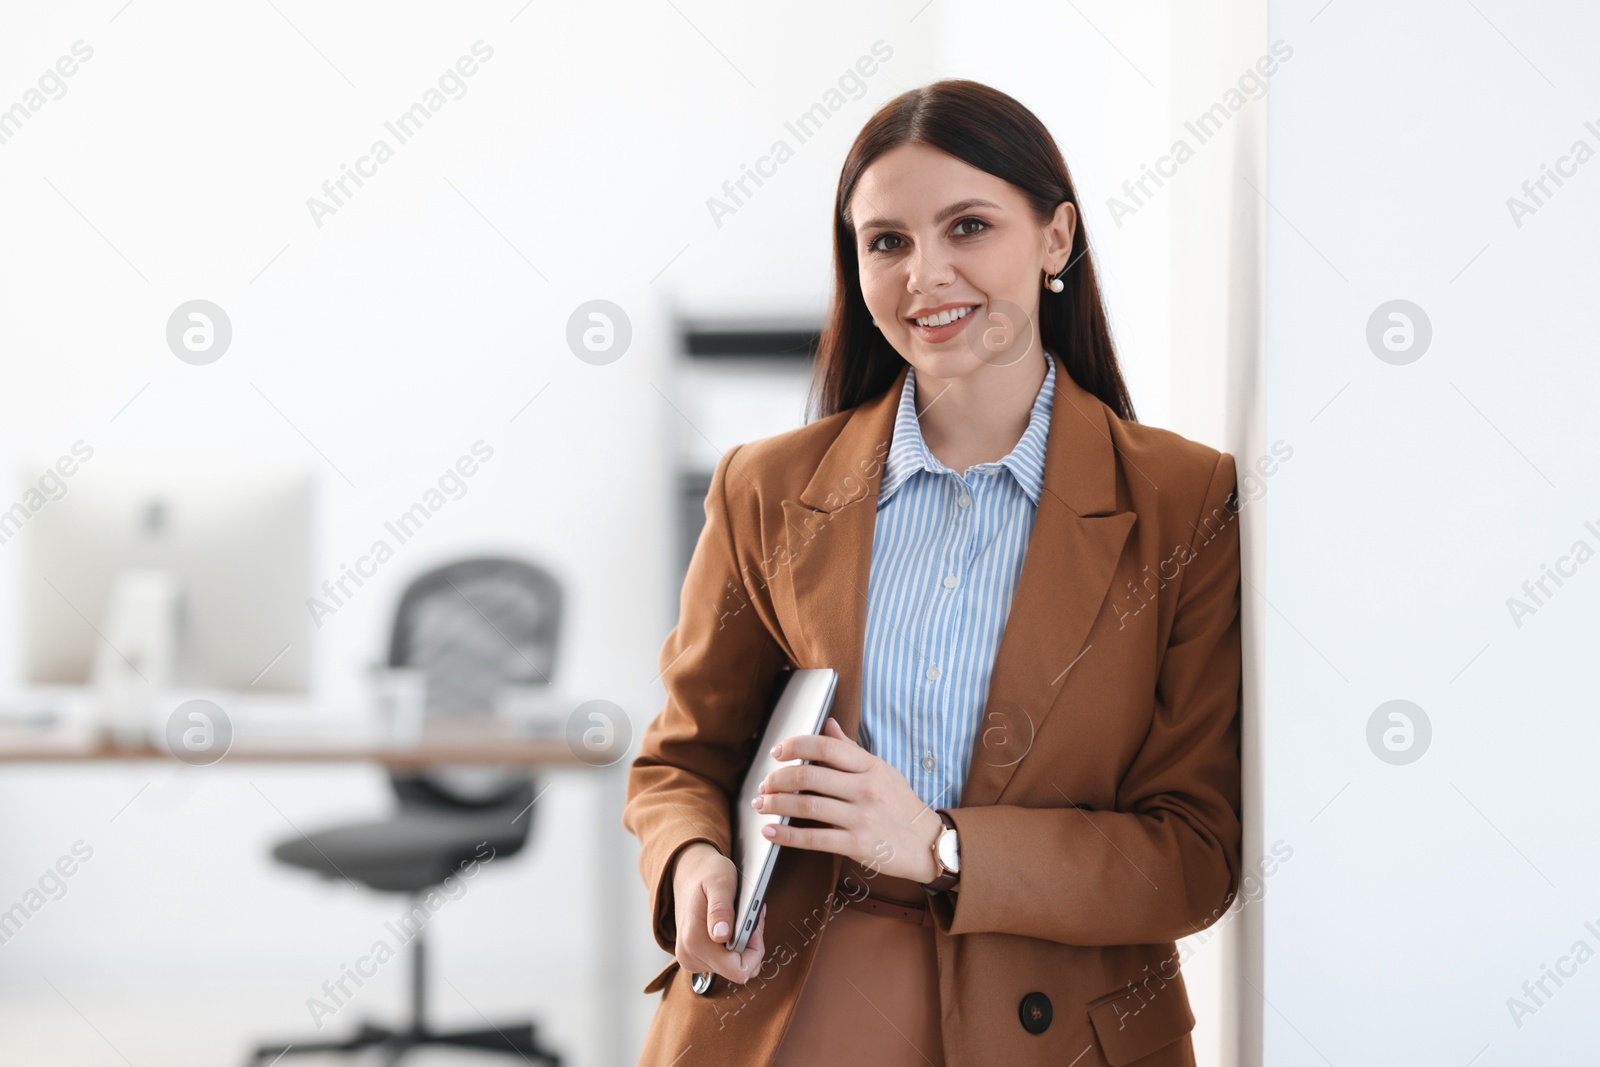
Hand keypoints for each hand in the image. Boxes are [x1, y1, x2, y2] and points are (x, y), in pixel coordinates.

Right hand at [668, 841, 767, 984]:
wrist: (687, 872)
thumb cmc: (706, 874)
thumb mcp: (720, 882)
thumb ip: (721, 909)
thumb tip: (721, 935)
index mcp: (695, 941)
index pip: (739, 971)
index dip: (754, 951)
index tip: (753, 926)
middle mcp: (690, 956)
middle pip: (738, 969)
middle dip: (751, 946)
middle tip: (750, 917)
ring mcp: (690, 959)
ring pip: (733, 966)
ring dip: (743, 945)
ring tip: (740, 918)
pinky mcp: (694, 957)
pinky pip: (724, 962)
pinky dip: (734, 946)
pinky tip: (732, 926)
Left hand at [754, 718, 941, 882]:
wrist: (929, 844)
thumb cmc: (902, 806)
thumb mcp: (882, 771)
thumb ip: (851, 750)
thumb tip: (828, 725)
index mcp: (869, 767)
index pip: (825, 746)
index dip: (795, 745)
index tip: (777, 751)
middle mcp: (864, 789)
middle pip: (809, 777)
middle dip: (777, 779)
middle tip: (764, 784)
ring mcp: (861, 817)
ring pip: (806, 806)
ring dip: (776, 804)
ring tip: (761, 804)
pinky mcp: (857, 844)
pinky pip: (814, 839)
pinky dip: (786, 835)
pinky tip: (770, 831)